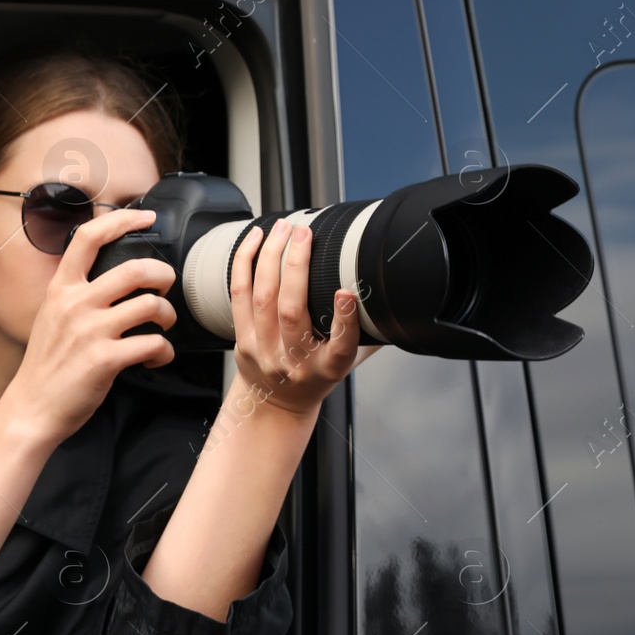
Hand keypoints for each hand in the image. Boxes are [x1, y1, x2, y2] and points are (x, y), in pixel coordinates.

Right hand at [0, 207, 177, 447]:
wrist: (30, 409)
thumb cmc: (45, 367)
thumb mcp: (50, 317)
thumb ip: (74, 294)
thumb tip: (110, 279)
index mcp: (60, 289)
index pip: (89, 237)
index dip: (122, 220)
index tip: (146, 218)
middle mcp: (75, 304)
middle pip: (135, 269)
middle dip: (163, 275)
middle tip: (165, 286)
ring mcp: (90, 332)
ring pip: (151, 306)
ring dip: (167, 316)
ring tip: (162, 327)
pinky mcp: (105, 360)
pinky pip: (153, 344)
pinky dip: (164, 351)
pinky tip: (156, 358)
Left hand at [228, 218, 382, 419]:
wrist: (278, 405)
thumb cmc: (317, 375)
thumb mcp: (347, 361)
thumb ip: (366, 331)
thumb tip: (395, 293)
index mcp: (329, 367)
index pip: (342, 346)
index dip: (345, 319)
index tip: (347, 292)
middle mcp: (295, 361)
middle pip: (291, 311)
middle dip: (296, 265)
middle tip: (304, 233)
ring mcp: (265, 352)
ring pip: (261, 299)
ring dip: (269, 257)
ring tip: (281, 228)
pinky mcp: (241, 342)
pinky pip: (239, 296)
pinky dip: (244, 265)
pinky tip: (254, 241)